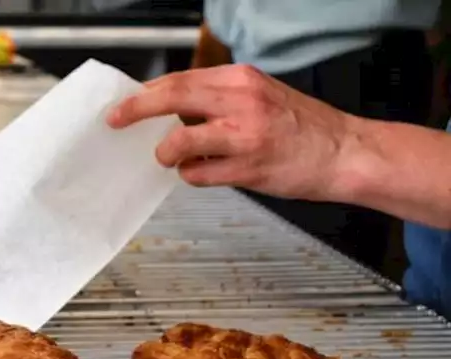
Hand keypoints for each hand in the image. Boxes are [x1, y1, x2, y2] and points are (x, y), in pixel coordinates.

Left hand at [106, 64, 360, 202]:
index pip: (179, 80)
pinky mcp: (248, 168)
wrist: (345, 153)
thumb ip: (218, 99)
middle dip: (135, 110)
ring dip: (166, 153)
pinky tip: (205, 173)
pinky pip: (197, 174)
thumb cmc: (301, 127)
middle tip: (115, 121)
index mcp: (241, 80)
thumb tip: (168, 107)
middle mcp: (242, 102)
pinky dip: (192, 176)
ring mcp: (244, 136)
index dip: (146, 93)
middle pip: (171, 98)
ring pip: (178, 141)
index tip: (124, 104)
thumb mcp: (259, 96)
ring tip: (171, 158)